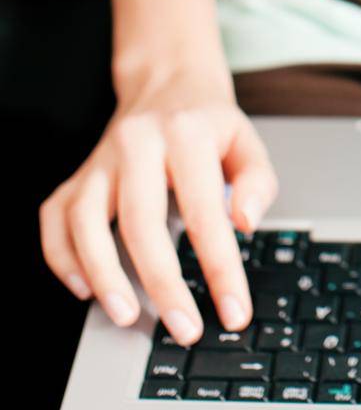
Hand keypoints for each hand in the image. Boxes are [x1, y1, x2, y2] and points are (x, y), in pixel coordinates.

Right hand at [39, 68, 277, 345]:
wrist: (166, 82)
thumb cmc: (207, 122)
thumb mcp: (246, 139)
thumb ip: (257, 180)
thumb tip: (246, 223)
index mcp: (186, 134)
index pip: (205, 211)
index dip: (220, 269)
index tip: (234, 311)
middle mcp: (137, 144)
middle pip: (141, 222)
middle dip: (162, 284)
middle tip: (184, 328)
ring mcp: (101, 159)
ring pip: (85, 221)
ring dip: (103, 275)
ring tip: (125, 315)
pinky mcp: (77, 174)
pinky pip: (55, 218)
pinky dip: (62, 257)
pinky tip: (84, 288)